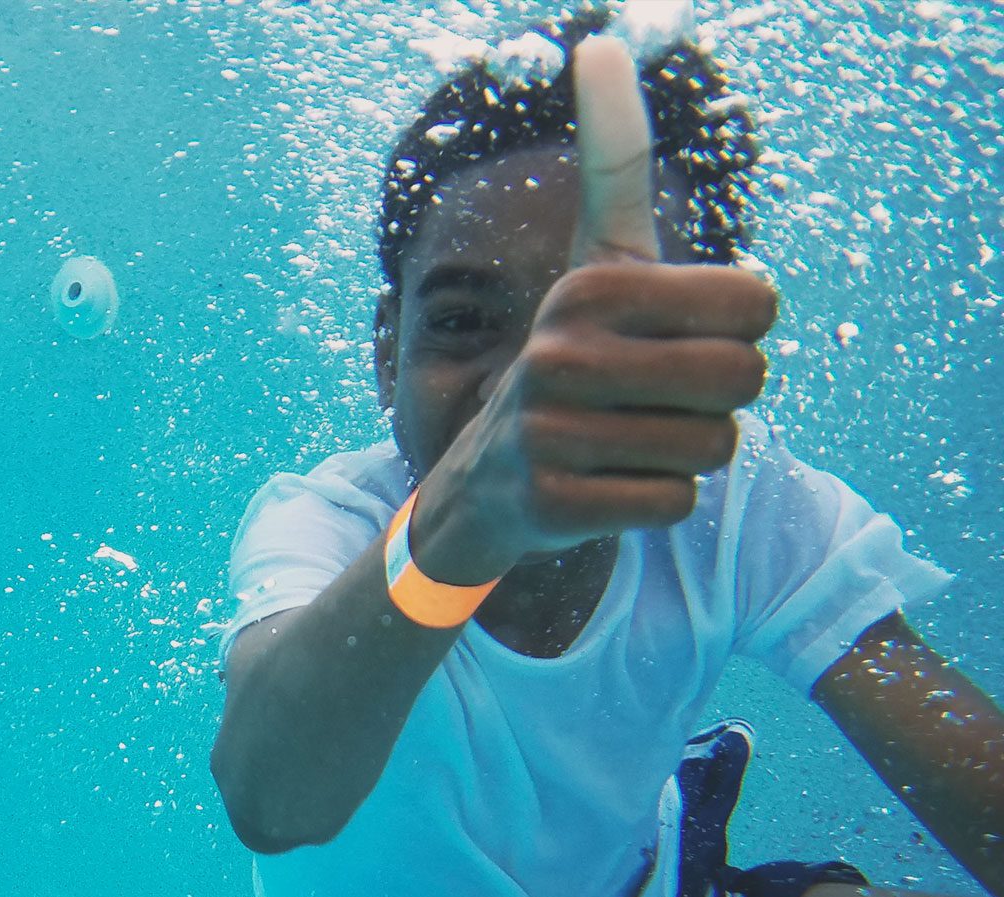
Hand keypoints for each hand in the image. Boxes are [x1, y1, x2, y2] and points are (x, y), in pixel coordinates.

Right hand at [410, 37, 775, 583]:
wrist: (486, 481)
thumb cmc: (574, 357)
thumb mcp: (598, 258)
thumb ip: (614, 160)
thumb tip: (601, 41)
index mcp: (588, 285)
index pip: (756, 301)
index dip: (740, 325)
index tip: (680, 331)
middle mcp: (558, 352)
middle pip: (745, 378)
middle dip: (721, 397)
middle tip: (658, 398)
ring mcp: (549, 431)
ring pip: (714, 446)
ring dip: (687, 451)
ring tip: (626, 440)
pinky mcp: (552, 502)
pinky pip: (673, 502)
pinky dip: (655, 501)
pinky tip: (605, 484)